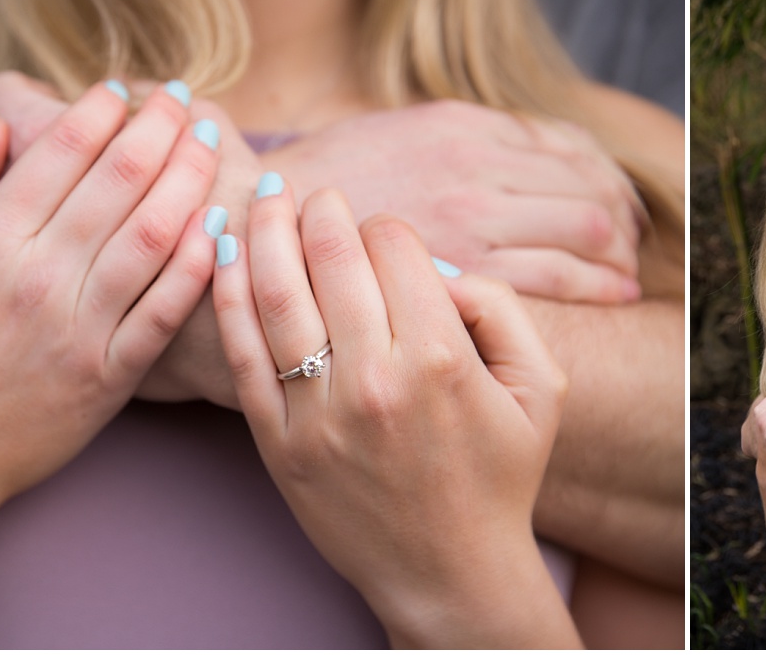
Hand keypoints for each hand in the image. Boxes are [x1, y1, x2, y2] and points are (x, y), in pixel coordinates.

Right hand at [0, 81, 217, 519]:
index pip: (59, 154)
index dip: (99, 111)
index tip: (123, 88)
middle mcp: (36, 278)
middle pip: (118, 182)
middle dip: (158, 128)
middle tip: (184, 99)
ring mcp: (78, 328)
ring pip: (152, 235)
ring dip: (189, 179)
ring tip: (211, 142)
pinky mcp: (110, 376)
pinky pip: (164, 311)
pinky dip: (197, 264)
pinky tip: (218, 225)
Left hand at [211, 183, 577, 646]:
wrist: (450, 572)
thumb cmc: (499, 474)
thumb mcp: (542, 387)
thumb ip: (503, 309)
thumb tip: (438, 267)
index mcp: (440, 356)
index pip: (393, 244)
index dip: (385, 227)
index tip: (380, 236)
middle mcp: (375, 379)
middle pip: (330, 255)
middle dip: (319, 210)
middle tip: (312, 194)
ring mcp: (319, 413)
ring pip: (277, 293)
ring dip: (265, 230)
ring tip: (264, 195)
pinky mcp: (278, 443)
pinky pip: (243, 355)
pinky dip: (227, 296)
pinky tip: (223, 253)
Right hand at [262, 99, 645, 303]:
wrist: (264, 226)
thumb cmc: (337, 186)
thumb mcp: (410, 133)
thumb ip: (473, 138)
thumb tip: (538, 145)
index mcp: (466, 129)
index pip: (571, 146)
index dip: (608, 175)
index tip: (623, 200)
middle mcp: (477, 169)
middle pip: (589, 187)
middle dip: (622, 217)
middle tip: (634, 240)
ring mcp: (472, 221)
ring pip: (583, 230)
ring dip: (615, 251)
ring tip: (627, 271)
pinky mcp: (462, 275)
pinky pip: (554, 278)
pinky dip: (595, 282)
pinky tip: (611, 292)